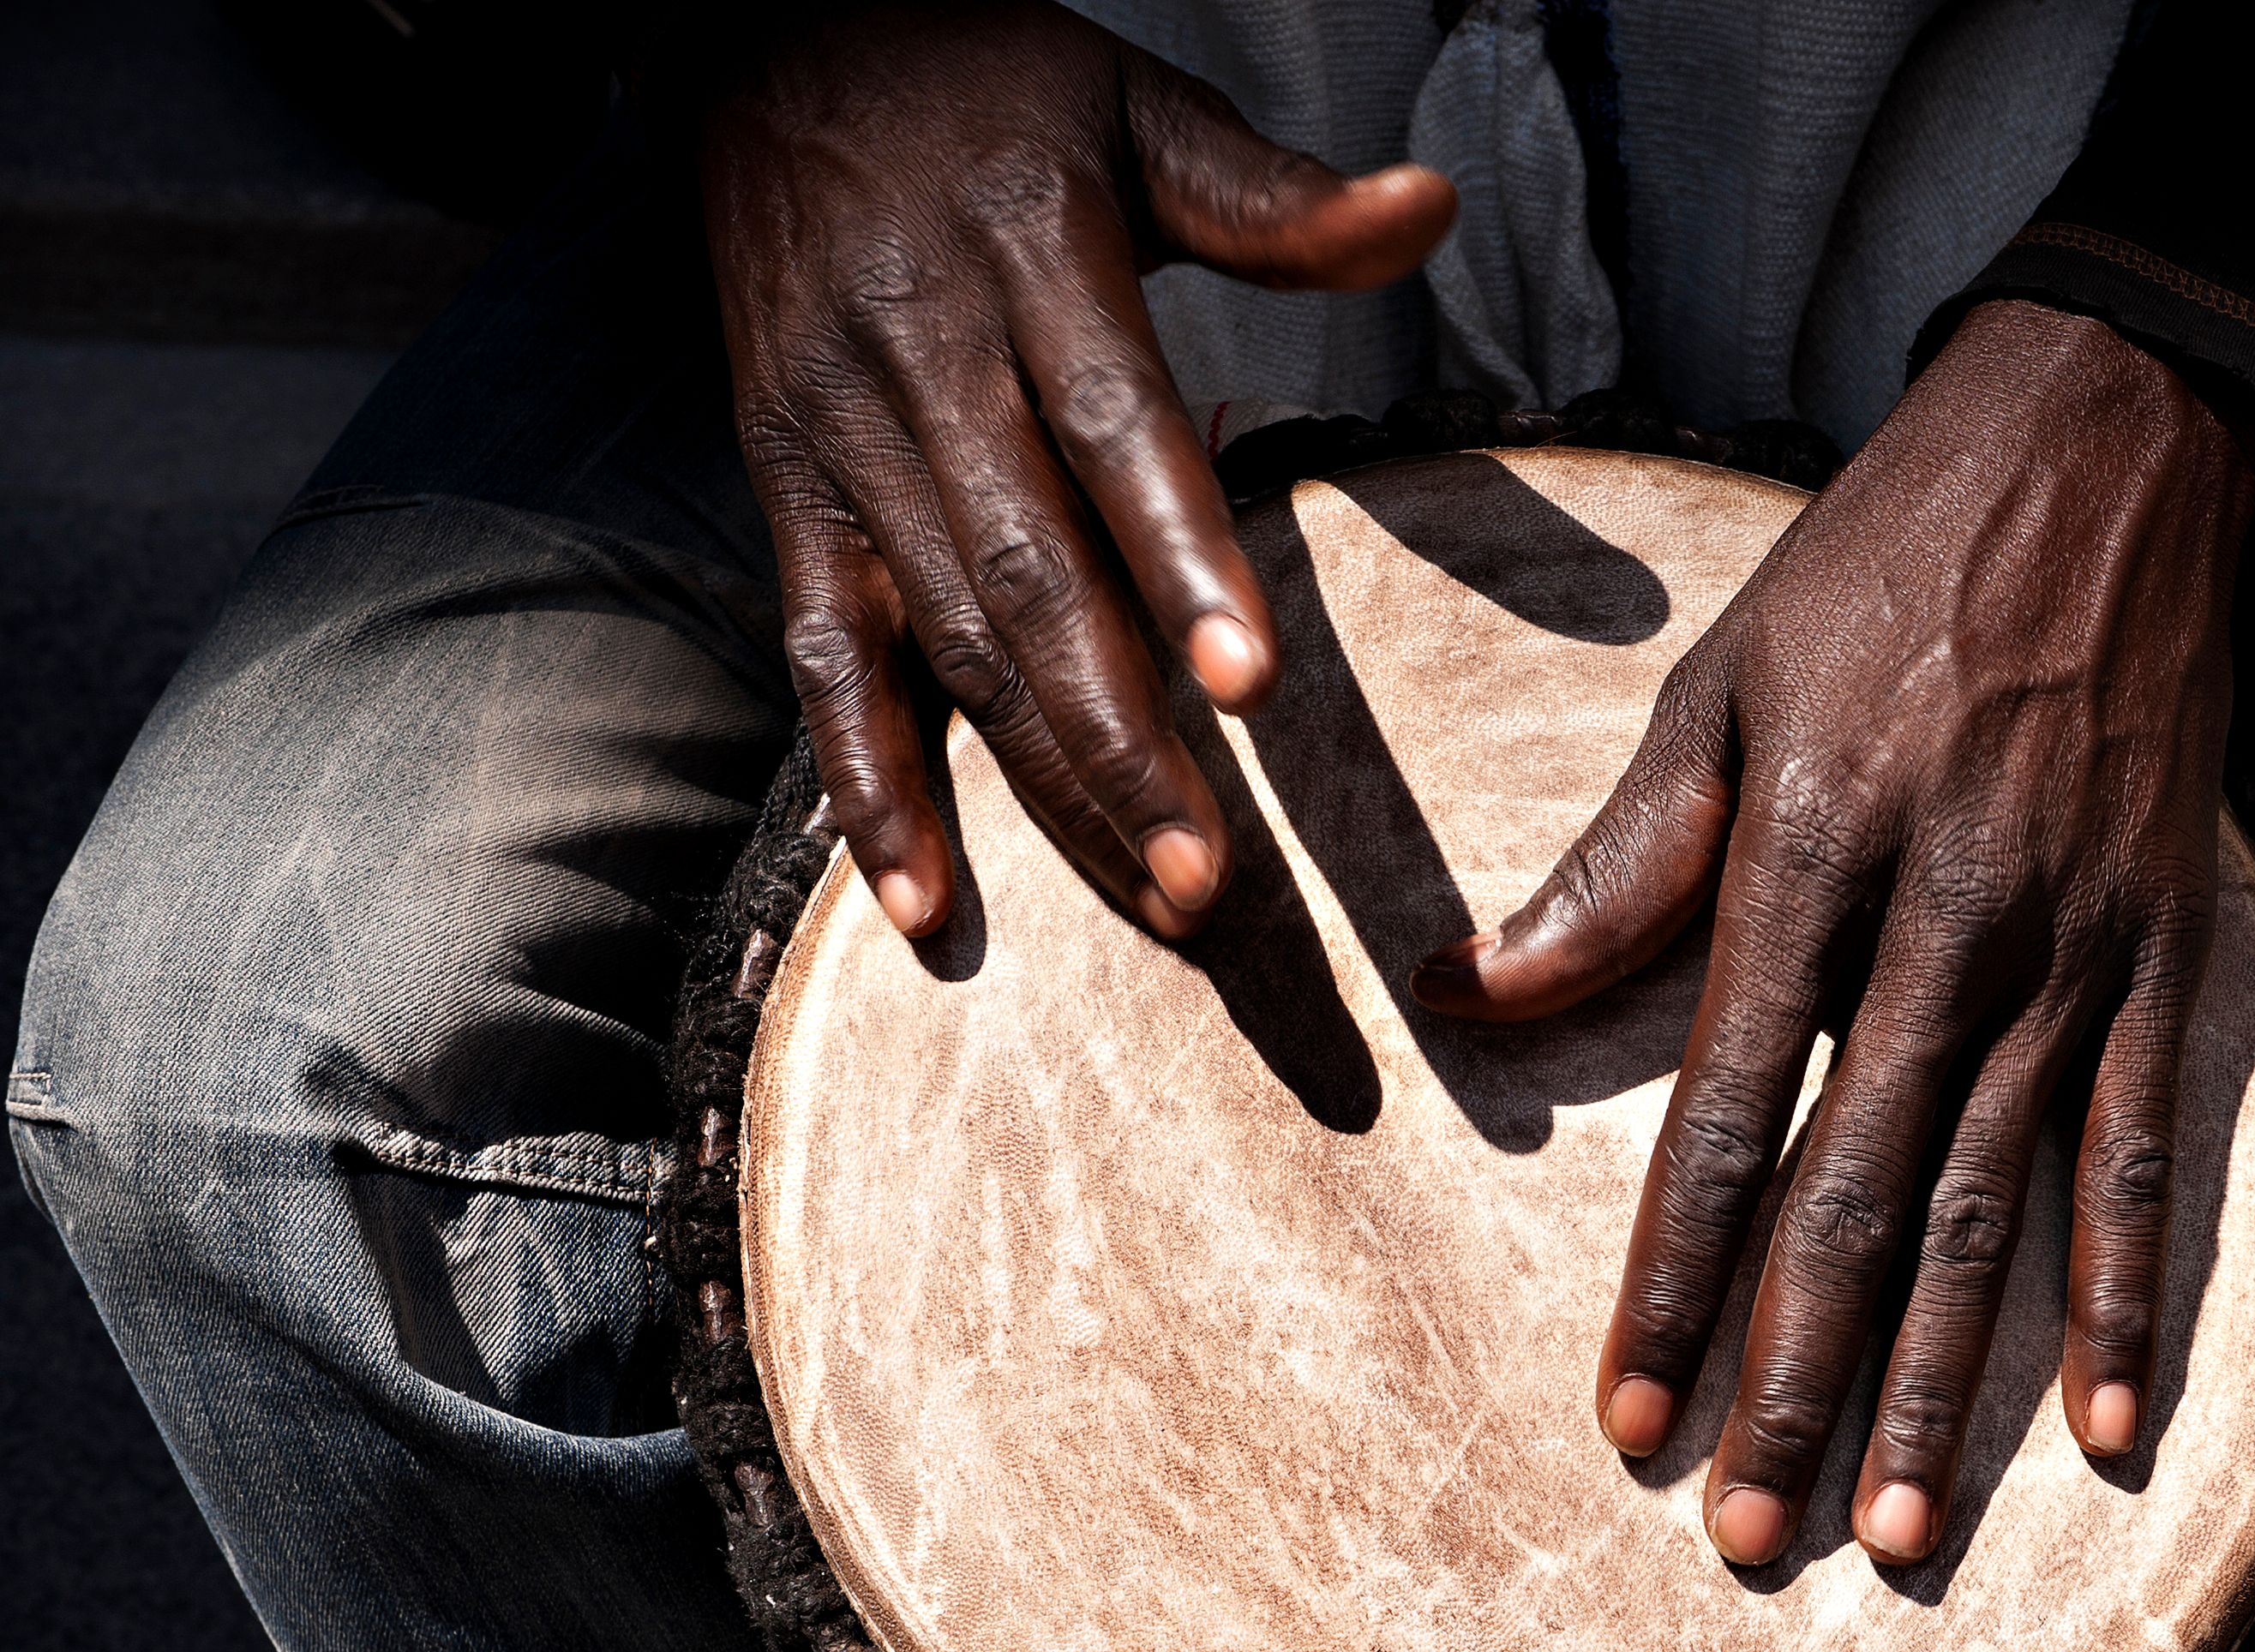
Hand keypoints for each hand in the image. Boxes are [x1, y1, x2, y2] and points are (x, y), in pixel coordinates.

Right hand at [700, 0, 1453, 936]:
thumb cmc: (988, 90)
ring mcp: (846, 445)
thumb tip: (1430, 205)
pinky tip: (925, 902)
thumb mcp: (1136, 108)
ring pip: (948, 644)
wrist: (763, 43)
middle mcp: (927, 367)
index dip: (1180, 559)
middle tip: (1208, 879)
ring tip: (1152, 897)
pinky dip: (865, 785)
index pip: (1115, 429)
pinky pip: (822, 659)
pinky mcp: (791, 495)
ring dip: (1042, 786)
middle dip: (1119, 740)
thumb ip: (1275, 197)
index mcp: (1029, 262)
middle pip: (1030, 578)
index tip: (1249, 683)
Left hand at [1414, 302, 2254, 1567]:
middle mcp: (1952, 926)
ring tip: (1891, 1534)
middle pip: (1863, 1196)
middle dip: (1796, 1378)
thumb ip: (1620, 859)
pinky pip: (2151, 1152)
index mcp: (1815, 858)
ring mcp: (2076, 950)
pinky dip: (2126, 1297)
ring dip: (1945, 1386)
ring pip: (1998, 1208)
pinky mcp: (2169, 950)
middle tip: (1744, 1533)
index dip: (1674, 1277)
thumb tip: (1472, 990)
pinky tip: (2101, 1433)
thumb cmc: (1890, 562)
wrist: (2117, 450)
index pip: (1727, 1113)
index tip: (1626, 1419)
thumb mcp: (1726, 679)